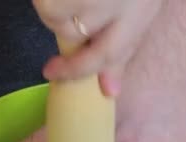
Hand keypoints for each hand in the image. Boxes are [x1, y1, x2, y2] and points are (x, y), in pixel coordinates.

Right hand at [32, 0, 161, 95]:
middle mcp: (118, 4)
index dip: (75, 71)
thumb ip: (122, 47)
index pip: (107, 56)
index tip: (50, 74)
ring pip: (52, 12)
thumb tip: (109, 89)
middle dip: (61, 22)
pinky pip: (45, 0)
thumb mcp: (141, 9)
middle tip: (63, 4)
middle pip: (71, 33)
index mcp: (140, 15)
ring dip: (51, 1)